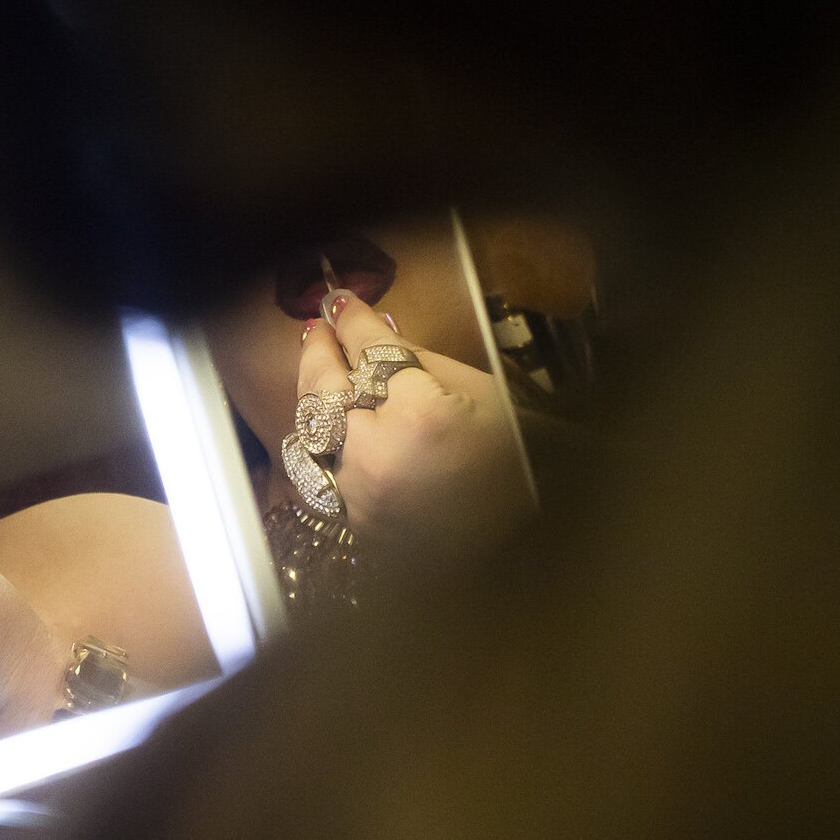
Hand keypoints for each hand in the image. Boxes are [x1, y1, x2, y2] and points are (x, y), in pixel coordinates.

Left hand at [298, 289, 531, 550]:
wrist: (527, 538)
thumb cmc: (518, 458)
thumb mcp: (479, 393)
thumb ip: (415, 359)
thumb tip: (367, 328)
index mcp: (418, 419)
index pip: (370, 352)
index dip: (353, 322)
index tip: (341, 302)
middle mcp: (377, 461)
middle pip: (324, 393)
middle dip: (318, 353)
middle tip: (319, 327)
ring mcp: (361, 500)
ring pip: (311, 435)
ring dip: (315, 398)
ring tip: (322, 367)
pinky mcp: (357, 525)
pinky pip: (325, 471)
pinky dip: (327, 442)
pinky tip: (335, 420)